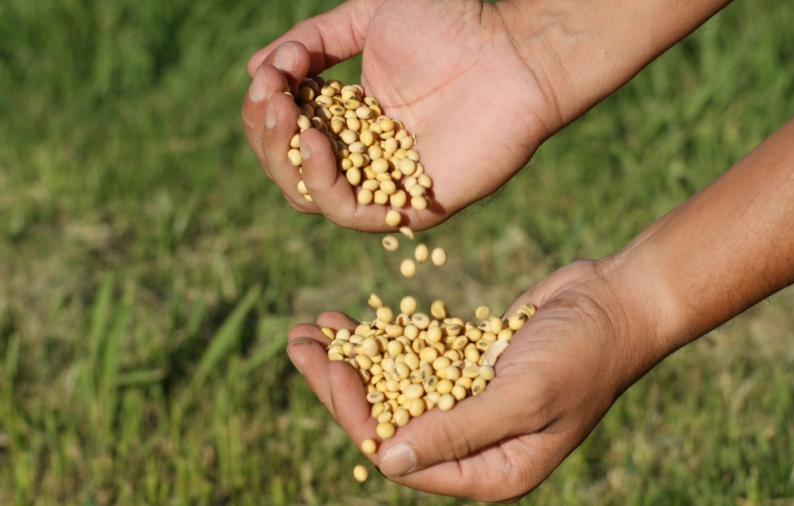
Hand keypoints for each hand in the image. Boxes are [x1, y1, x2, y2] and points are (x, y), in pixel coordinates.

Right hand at [242, 0, 565, 230]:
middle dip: (267, 134)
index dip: (264, 110)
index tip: (265, 80)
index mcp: (350, 115)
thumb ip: (312, 42)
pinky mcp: (412, 205)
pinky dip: (325, 185)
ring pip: (310, 195)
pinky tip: (317, 145)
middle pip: (289, 168)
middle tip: (270, 99)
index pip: (287, 130)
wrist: (511, 49)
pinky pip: (354, 215)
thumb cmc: (451, 24)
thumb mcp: (366, 16)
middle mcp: (363, 153)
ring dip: (286, 159)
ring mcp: (386, 181)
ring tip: (288, 117)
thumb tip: (257, 72)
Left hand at [285, 258, 665, 500]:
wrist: (619, 302)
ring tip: (307, 331)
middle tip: (296, 344)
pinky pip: (413, 358)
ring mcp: (470, 402)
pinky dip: (381, 340)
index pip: (405, 456)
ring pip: (393, 388)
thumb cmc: (585, 354)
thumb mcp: (524, 397)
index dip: (358, 417)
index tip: (331, 369)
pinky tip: (345, 321)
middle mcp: (475, 443)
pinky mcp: (468, 365)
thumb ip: (457, 430)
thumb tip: (386, 461)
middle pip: (387, 420)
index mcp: (491, 470)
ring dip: (351, 360)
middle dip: (339, 385)